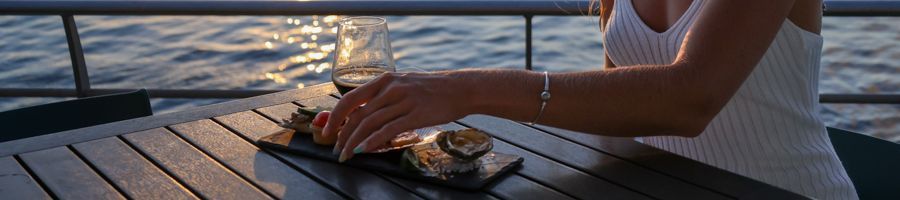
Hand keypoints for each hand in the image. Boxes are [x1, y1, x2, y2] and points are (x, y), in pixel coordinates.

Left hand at [322, 72, 470, 161]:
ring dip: (353, 142)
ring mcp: (403, 102)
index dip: (335, 116)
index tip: (326, 131)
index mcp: (385, 79)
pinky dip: (371, 142)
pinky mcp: (415, 115)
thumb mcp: (405, 84)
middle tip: (334, 149)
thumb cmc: (432, 89)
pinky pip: (387, 131)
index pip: (350, 98)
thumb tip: (364, 113)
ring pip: (369, 124)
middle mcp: (390, 88)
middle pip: (357, 114)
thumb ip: (385, 95)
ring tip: (346, 156)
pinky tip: (362, 151)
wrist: (460, 88)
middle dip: (341, 134)